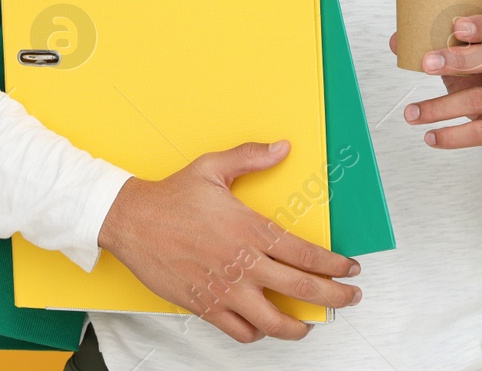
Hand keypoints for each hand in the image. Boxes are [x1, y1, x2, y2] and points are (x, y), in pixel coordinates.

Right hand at [96, 140, 362, 343]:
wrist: (130, 221)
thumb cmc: (171, 197)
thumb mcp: (213, 168)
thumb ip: (251, 157)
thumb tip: (282, 148)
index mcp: (251, 230)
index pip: (307, 254)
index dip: (335, 265)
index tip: (350, 268)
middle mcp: (244, 264)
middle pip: (303, 288)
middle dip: (335, 296)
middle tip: (350, 297)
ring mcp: (226, 289)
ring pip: (275, 322)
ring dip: (300, 325)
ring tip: (310, 323)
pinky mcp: (206, 306)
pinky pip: (241, 331)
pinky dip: (258, 333)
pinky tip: (264, 326)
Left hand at [388, 14, 481, 170]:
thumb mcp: (470, 67)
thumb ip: (440, 52)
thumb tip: (397, 40)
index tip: (456, 26)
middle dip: (459, 59)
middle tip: (426, 64)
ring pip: (480, 99)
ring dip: (440, 107)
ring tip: (412, 112)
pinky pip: (479, 132)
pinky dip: (451, 136)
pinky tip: (430, 136)